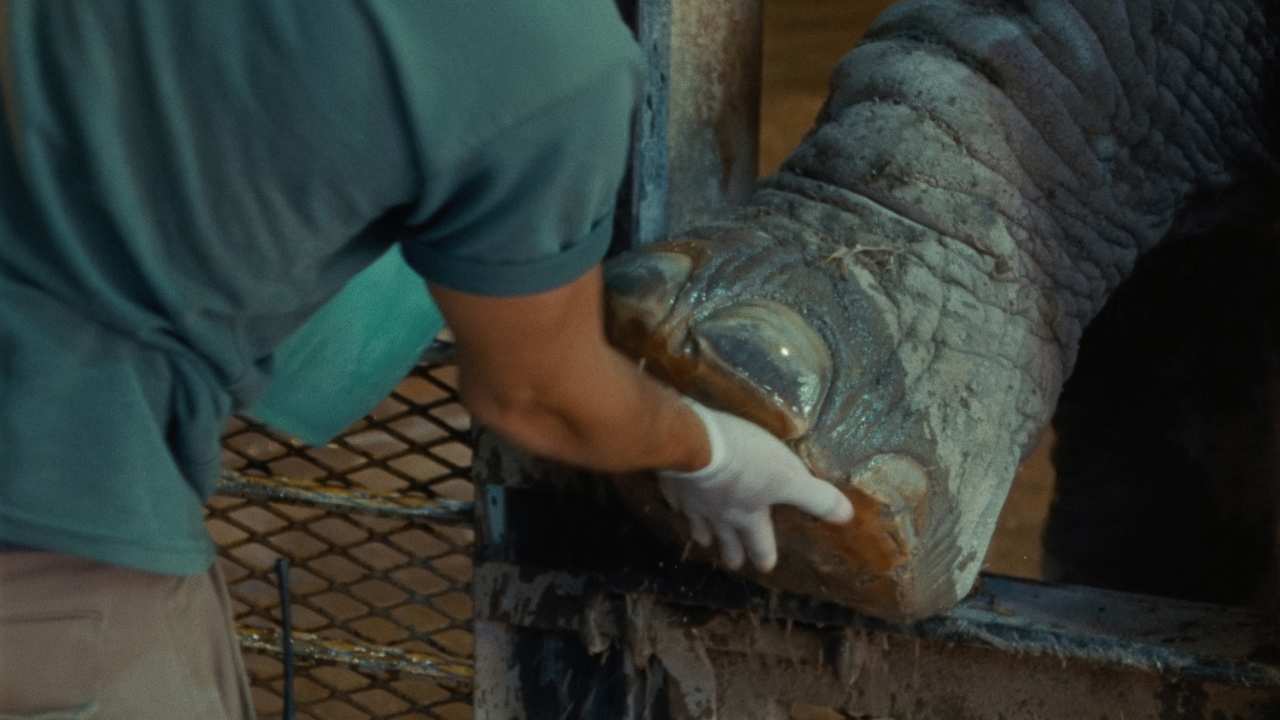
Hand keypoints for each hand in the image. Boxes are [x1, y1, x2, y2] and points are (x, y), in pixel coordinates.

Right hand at [658, 398, 854, 571]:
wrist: (695, 443)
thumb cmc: (746, 463)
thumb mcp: (790, 477)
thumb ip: (816, 498)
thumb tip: (846, 516)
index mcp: (748, 517)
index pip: (759, 544)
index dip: (764, 556)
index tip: (765, 566)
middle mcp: (719, 517)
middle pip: (725, 543)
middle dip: (731, 553)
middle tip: (734, 562)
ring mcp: (692, 503)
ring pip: (698, 526)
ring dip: (703, 534)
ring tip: (704, 538)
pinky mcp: (672, 484)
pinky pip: (676, 500)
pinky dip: (679, 503)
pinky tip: (677, 499)